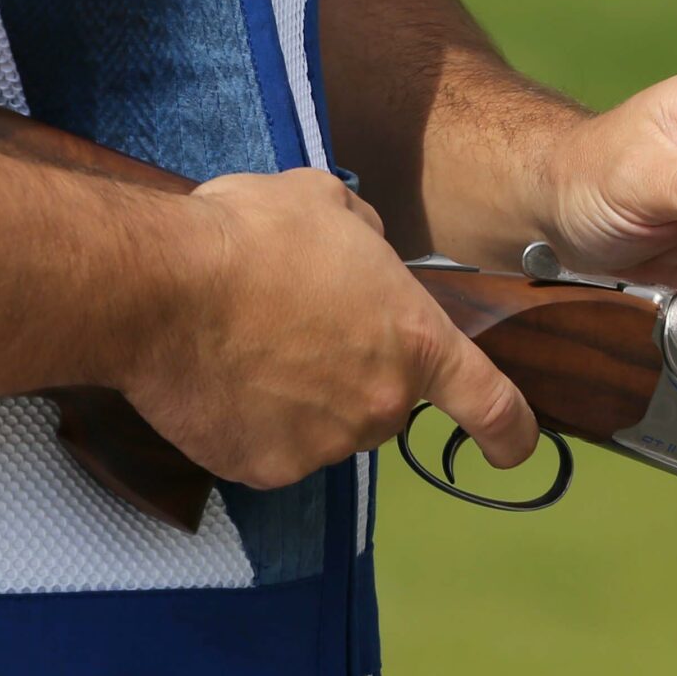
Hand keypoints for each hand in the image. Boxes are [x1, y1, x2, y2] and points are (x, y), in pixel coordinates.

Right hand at [118, 169, 537, 488]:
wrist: (162, 287)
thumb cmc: (250, 238)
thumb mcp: (327, 206)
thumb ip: (366, 240)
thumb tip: (364, 253)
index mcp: (414, 342)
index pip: (488, 402)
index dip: (509, 430)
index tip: (514, 450)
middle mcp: (380, 405)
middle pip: (380, 401)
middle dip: (350, 372)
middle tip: (293, 325)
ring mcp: (323, 445)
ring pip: (322, 426)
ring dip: (297, 395)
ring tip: (246, 341)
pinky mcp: (264, 468)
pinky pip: (269, 447)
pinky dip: (250, 422)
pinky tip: (221, 376)